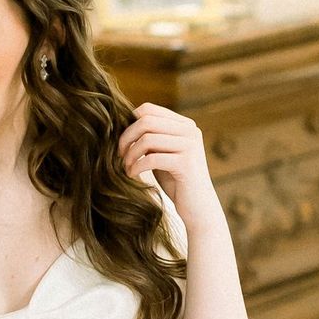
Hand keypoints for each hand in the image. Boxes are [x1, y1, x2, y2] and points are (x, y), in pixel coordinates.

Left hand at [117, 102, 216, 222]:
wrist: (199, 209)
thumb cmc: (177, 182)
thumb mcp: (163, 153)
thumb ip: (151, 137)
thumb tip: (122, 123)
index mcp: (185, 125)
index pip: (149, 109)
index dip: (129, 123)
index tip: (122, 142)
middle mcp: (190, 131)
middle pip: (146, 121)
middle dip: (126, 138)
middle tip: (119, 155)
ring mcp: (190, 146)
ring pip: (147, 139)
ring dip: (130, 155)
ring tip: (127, 167)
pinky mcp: (186, 163)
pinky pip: (151, 158)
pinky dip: (136, 166)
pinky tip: (132, 175)